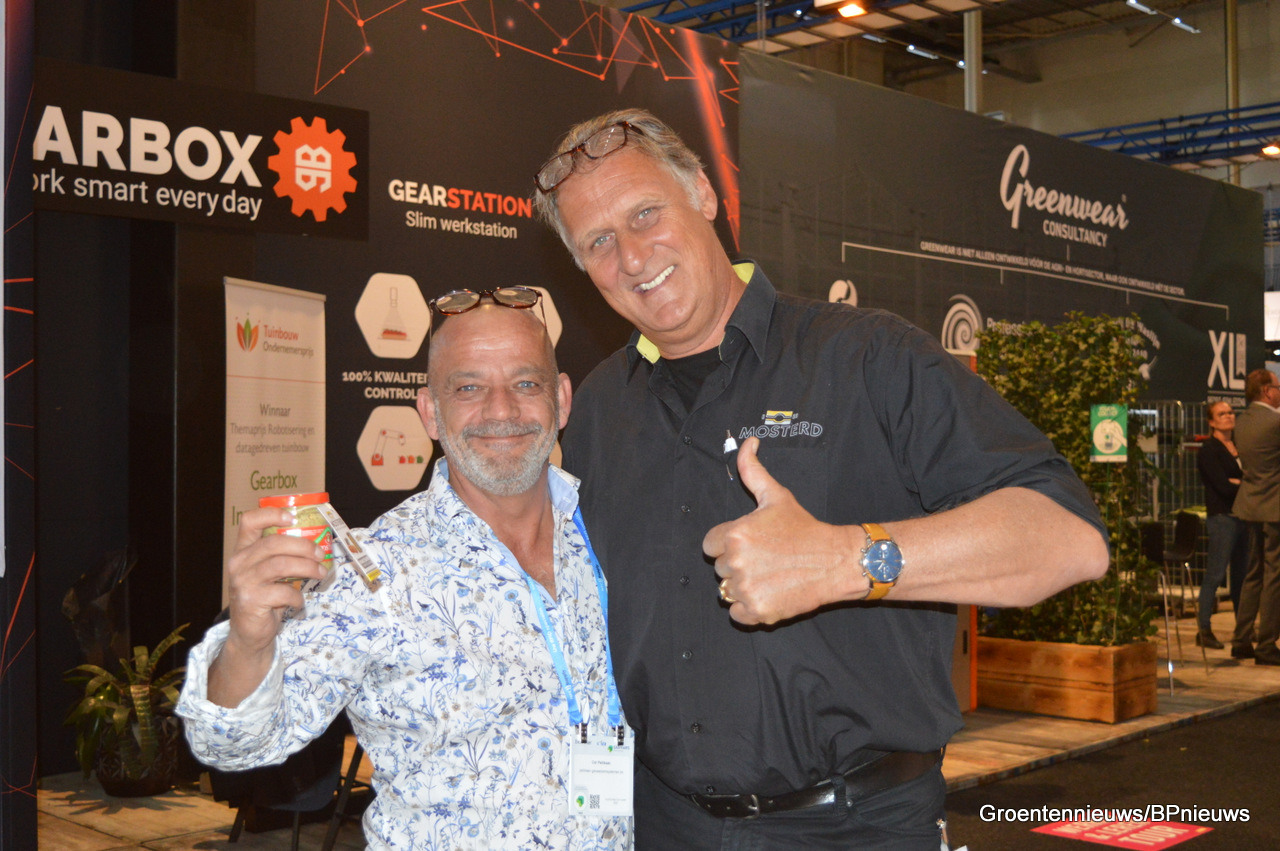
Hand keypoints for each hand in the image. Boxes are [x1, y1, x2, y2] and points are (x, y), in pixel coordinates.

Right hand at [223, 507, 327, 654]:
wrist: (249, 633)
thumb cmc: (264, 598)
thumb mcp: (268, 573)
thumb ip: (282, 557)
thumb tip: (318, 545)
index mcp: (243, 551)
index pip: (249, 521)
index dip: (271, 514)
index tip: (292, 518)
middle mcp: (239, 563)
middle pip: (273, 542)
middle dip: (303, 546)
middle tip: (321, 553)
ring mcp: (243, 582)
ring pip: (281, 565)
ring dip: (307, 567)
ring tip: (320, 573)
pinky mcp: (251, 601)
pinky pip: (283, 592)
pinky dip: (297, 596)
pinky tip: (299, 601)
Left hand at [702, 437, 852, 624]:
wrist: (835, 561)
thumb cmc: (804, 528)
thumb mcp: (776, 496)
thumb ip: (753, 470)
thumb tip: (748, 443)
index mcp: (735, 534)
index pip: (710, 545)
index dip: (728, 545)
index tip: (750, 545)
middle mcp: (736, 562)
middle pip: (720, 569)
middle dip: (738, 565)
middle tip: (766, 559)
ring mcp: (746, 588)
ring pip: (727, 591)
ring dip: (743, 586)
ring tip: (769, 575)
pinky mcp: (756, 611)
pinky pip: (737, 613)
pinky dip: (749, 608)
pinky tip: (769, 593)